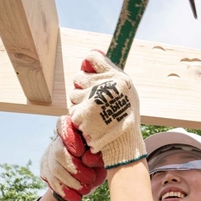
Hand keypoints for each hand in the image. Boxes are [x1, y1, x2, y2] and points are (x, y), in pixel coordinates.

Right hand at [40, 116, 106, 200]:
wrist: (89, 178)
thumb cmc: (100, 161)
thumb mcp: (103, 158)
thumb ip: (98, 156)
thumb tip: (88, 159)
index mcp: (74, 130)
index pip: (63, 125)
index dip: (69, 136)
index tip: (80, 151)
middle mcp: (58, 141)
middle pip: (58, 152)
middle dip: (74, 168)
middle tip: (90, 179)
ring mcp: (50, 156)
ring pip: (55, 169)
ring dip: (71, 182)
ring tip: (86, 190)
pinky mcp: (46, 170)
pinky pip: (52, 182)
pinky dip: (65, 192)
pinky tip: (76, 198)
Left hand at [68, 49, 145, 168]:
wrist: (124, 143)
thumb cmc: (126, 116)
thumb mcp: (127, 91)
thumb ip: (110, 75)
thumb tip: (90, 58)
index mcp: (117, 79)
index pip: (92, 58)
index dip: (89, 64)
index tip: (90, 70)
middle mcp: (104, 87)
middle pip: (79, 77)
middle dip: (83, 87)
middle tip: (95, 99)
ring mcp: (91, 101)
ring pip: (73, 94)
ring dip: (80, 103)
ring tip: (94, 113)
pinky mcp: (80, 114)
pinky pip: (73, 109)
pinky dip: (79, 116)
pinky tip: (90, 121)